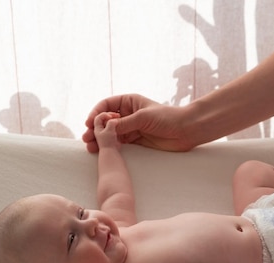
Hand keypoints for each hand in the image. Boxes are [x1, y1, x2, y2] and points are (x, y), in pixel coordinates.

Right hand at [83, 94, 200, 152]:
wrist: (186, 130)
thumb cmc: (168, 118)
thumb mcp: (143, 118)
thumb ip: (124, 123)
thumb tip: (106, 128)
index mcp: (129, 102)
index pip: (106, 105)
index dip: (96, 113)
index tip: (88, 123)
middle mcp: (129, 113)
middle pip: (106, 120)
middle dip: (95, 129)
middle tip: (87, 139)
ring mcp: (132, 127)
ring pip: (111, 133)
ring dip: (100, 139)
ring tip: (91, 147)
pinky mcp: (137, 140)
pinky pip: (120, 143)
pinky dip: (110, 146)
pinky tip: (102, 150)